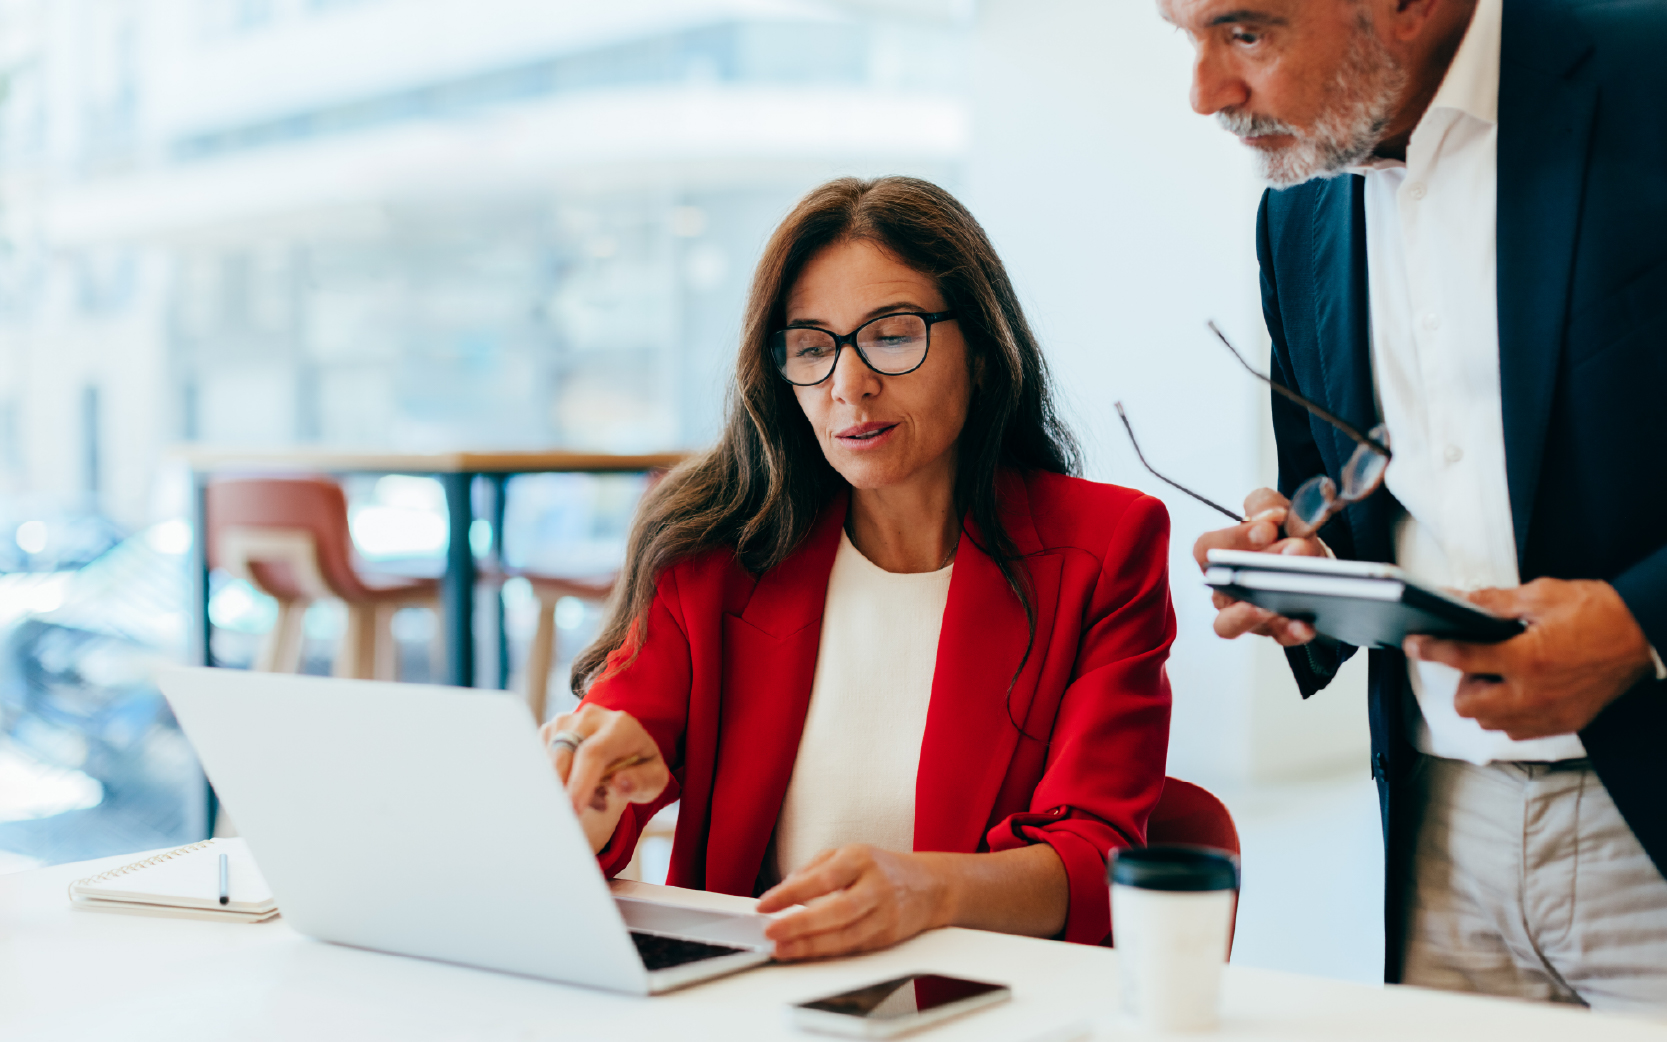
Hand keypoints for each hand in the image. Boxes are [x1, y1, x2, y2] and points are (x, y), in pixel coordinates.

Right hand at [540, 704, 669, 853]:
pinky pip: (540, 758)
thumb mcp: (654, 778)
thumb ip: (641, 781)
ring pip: (549, 757)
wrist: (626, 747)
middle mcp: (591, 717)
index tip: (572, 809)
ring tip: (591, 796)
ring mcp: (567, 720)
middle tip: (572, 814)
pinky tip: (573, 785)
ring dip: (560, 784)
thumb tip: (619, 783)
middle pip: (563, 752)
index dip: (580, 783)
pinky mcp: (550, 729)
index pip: (593, 753)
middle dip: (562, 788)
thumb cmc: (641, 766)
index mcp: (621, 725)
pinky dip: (552, 778)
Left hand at [755, 845, 949, 960]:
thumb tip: (784, 888)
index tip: (765, 904)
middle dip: (800, 925)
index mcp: (861, 858)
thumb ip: (814, 868)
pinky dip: (827, 953)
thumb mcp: (848, 854)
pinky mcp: (887, 937)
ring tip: (781, 949)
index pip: (823, 877)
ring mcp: (884, 915)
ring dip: (810, 946)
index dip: (791, 892)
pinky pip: (853, 948)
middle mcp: (876, 886)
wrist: (929, 887)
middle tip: (771, 932)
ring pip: (846, 936)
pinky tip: (806, 954)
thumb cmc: (882, 868)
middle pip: (837, 910)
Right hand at [1192, 487, 1325, 645]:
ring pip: (1230, 625)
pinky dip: (1291, 631)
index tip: (1267, 529)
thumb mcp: (1276, 511)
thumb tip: (1269, 517)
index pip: (1205, 548)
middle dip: (1256, 569)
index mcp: (1220, 556)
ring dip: (1251, 614)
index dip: (1231, 540)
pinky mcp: (1275, 632)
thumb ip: (1265, 504)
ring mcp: (1246, 616)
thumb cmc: (1286, 538)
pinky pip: (1277, 638)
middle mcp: (1224, 590)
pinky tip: (1307, 624)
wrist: (1315, 564)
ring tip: (1276, 603)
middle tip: (1294, 551)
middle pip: (1219, 587)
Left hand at [1404, 579, 1654, 738]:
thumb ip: (1496, 602)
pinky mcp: (1566, 723)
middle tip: (1479, 662)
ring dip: (1485, 702)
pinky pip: (1519, 731)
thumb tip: (1460, 598)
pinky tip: (1520, 691)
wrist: (1646, 636)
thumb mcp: (1544, 595)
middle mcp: (1534, 694)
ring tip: (1502, 675)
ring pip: (1491, 723)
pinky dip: (1509, 715)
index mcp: (1525, 659)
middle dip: (1463, 684)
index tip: (1413, 644)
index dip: (1430, 648)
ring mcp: (1550, 713)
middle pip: (1468, 705)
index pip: (1461, 657)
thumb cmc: (1600, 613)